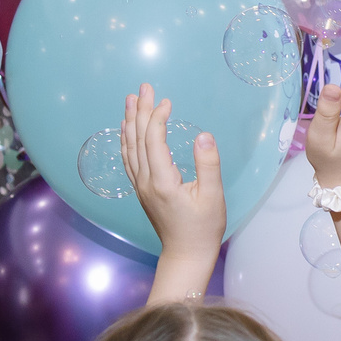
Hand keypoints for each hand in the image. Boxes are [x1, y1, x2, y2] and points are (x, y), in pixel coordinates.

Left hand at [120, 83, 223, 258]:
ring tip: (130, 100)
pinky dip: (127, 140)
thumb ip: (208, 165)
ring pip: (129, 148)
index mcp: (162, 181)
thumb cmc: (203, 227)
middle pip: (138, 139)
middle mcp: (146, 181)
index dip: (157, 118)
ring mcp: (140, 186)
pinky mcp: (142, 190)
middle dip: (140, 111)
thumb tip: (203, 136)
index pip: (154, 141)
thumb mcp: (213, 196)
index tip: (166, 101)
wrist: (186, 254)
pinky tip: (128, 129)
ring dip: (130, 121)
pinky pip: (129, 159)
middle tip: (143, 87)